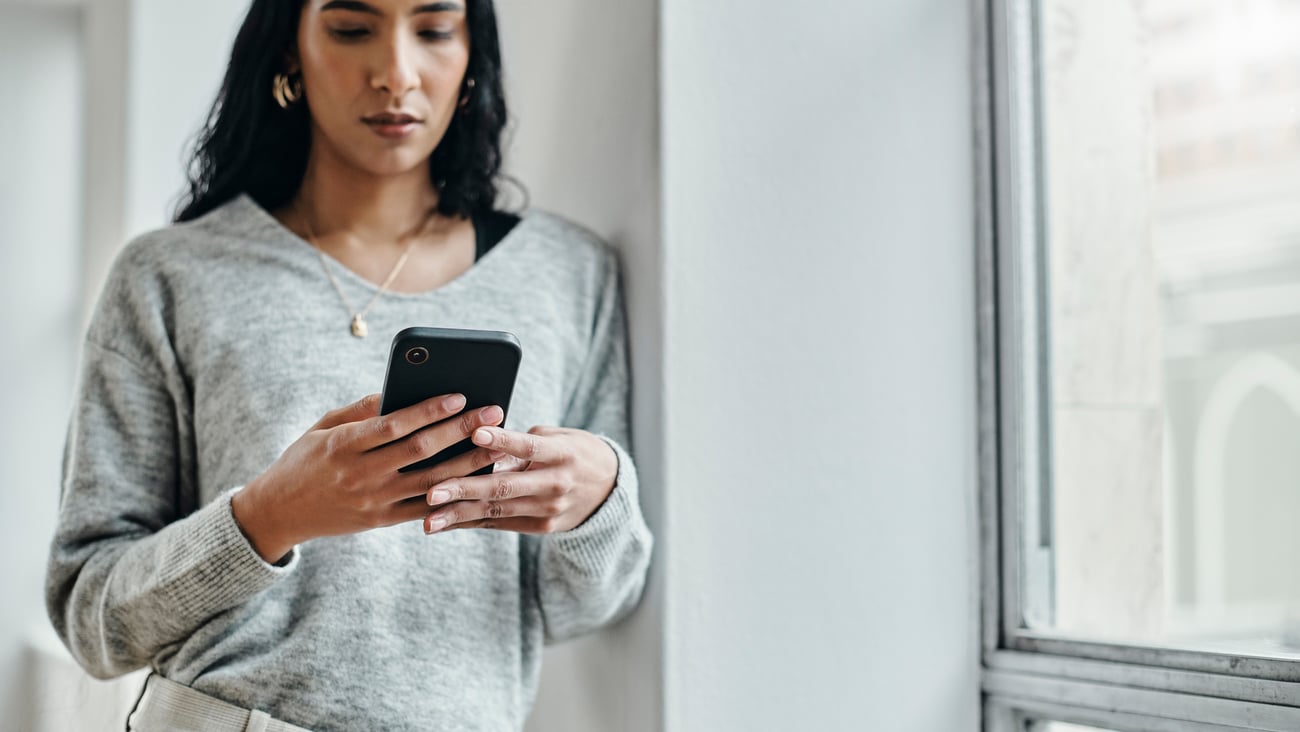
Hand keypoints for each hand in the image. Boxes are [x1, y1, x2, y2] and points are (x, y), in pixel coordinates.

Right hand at [231, 392, 506, 562]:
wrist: (279, 512)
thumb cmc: (304, 460)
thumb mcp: (322, 427)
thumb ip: (359, 410)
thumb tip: (395, 389)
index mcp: (343, 445)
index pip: (394, 425)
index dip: (429, 410)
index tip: (459, 395)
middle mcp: (360, 475)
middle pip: (420, 451)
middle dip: (461, 429)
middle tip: (494, 412)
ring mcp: (373, 501)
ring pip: (430, 481)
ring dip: (468, 463)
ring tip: (498, 445)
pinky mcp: (381, 520)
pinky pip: (424, 507)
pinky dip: (453, 493)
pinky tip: (478, 478)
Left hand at [421, 425, 618, 534]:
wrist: (609, 489)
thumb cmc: (574, 452)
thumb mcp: (558, 438)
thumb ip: (523, 443)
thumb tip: (481, 444)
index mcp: (562, 454)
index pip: (528, 446)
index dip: (502, 441)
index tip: (474, 433)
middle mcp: (555, 484)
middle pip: (504, 487)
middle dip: (465, 489)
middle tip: (432, 492)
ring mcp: (548, 509)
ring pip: (496, 511)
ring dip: (459, 515)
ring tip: (428, 520)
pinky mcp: (541, 526)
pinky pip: (500, 523)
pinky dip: (472, 521)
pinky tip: (445, 523)